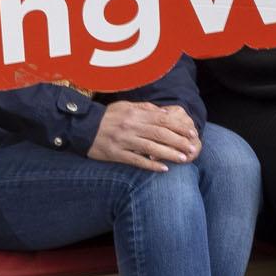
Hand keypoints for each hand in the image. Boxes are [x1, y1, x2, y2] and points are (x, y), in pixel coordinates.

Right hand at [88, 101, 203, 169]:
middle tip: (192, 148)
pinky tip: (163, 169)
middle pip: (160, 134)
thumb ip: (145, 108)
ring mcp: (123, 140)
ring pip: (151, 148)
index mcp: (135, 113)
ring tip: (184, 159)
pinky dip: (151, 165)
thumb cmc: (108, 116)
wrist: (83, 127)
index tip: (192, 132)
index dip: (180, 126)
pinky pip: (136, 160)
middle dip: (179, 141)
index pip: (163, 119)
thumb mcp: (126, 106)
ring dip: (169, 154)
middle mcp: (131, 126)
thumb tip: (165, 113)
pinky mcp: (116, 154)